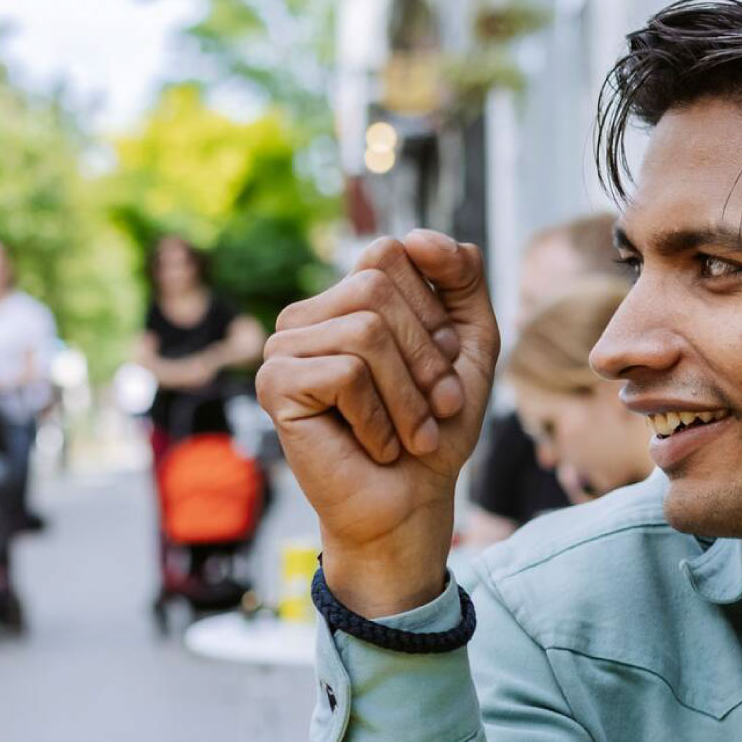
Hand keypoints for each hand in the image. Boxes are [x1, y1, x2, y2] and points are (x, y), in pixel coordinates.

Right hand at [255, 230, 498, 613]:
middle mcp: (307, 316)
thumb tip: (420, 237)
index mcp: (344, 299)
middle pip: (377, 288)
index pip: (389, 253)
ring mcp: (283, 347)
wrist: (408, 505)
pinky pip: (345, 373)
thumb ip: (459, 282)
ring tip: (413, 433)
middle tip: (438, 408)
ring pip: (365, 331)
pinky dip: (378, 416)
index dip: (431, 310)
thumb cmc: (434, 429)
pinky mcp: (274, 385)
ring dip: (408, 394)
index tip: (443, 366)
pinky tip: (375, 444)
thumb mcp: (467, 345)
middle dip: (424, 356)